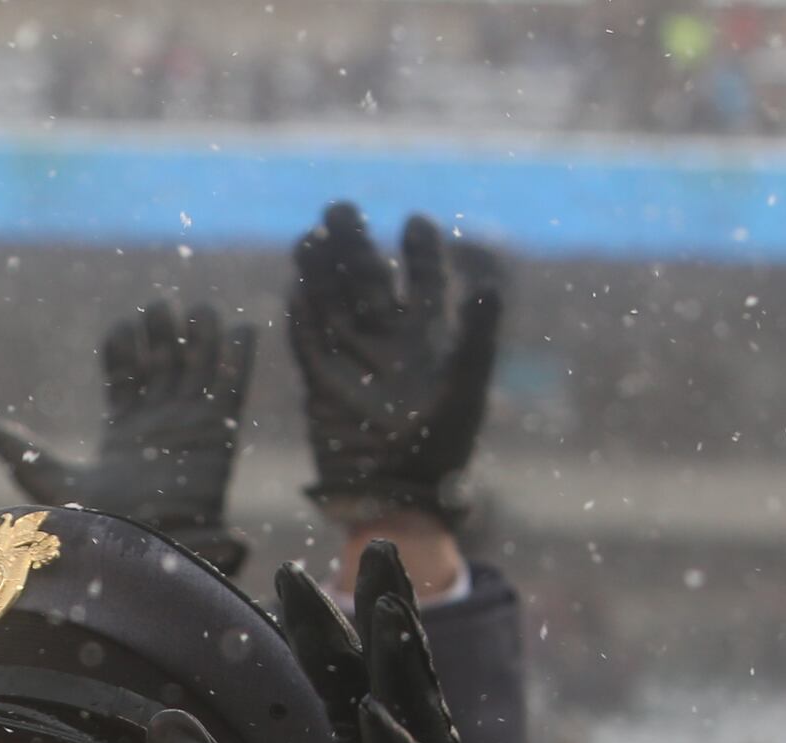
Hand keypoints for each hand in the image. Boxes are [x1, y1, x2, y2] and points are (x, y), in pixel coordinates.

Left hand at [0, 302, 256, 572]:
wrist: (146, 549)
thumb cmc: (100, 525)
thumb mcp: (53, 482)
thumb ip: (24, 454)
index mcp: (124, 428)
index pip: (126, 373)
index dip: (125, 345)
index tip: (123, 326)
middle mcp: (161, 422)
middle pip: (165, 361)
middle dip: (164, 331)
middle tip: (160, 307)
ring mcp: (192, 425)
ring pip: (199, 368)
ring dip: (202, 337)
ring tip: (200, 310)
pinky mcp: (220, 434)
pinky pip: (233, 389)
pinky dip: (240, 359)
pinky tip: (244, 327)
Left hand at [154, 548, 487, 742]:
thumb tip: (159, 720)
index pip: (344, 691)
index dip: (323, 633)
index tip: (291, 575)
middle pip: (397, 690)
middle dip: (386, 618)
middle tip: (373, 548)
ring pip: (428, 732)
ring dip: (406, 668)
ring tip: (387, 606)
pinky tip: (381, 713)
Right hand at [287, 203, 501, 521]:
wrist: (395, 493)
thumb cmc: (440, 444)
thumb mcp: (466, 386)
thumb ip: (476, 335)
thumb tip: (488, 287)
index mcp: (427, 337)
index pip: (424, 281)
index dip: (420, 251)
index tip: (415, 221)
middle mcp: (388, 341)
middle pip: (368, 279)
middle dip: (355, 244)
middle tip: (341, 207)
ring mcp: (352, 358)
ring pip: (333, 301)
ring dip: (322, 270)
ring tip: (313, 235)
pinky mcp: (321, 381)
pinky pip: (307, 340)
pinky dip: (301, 313)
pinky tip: (296, 283)